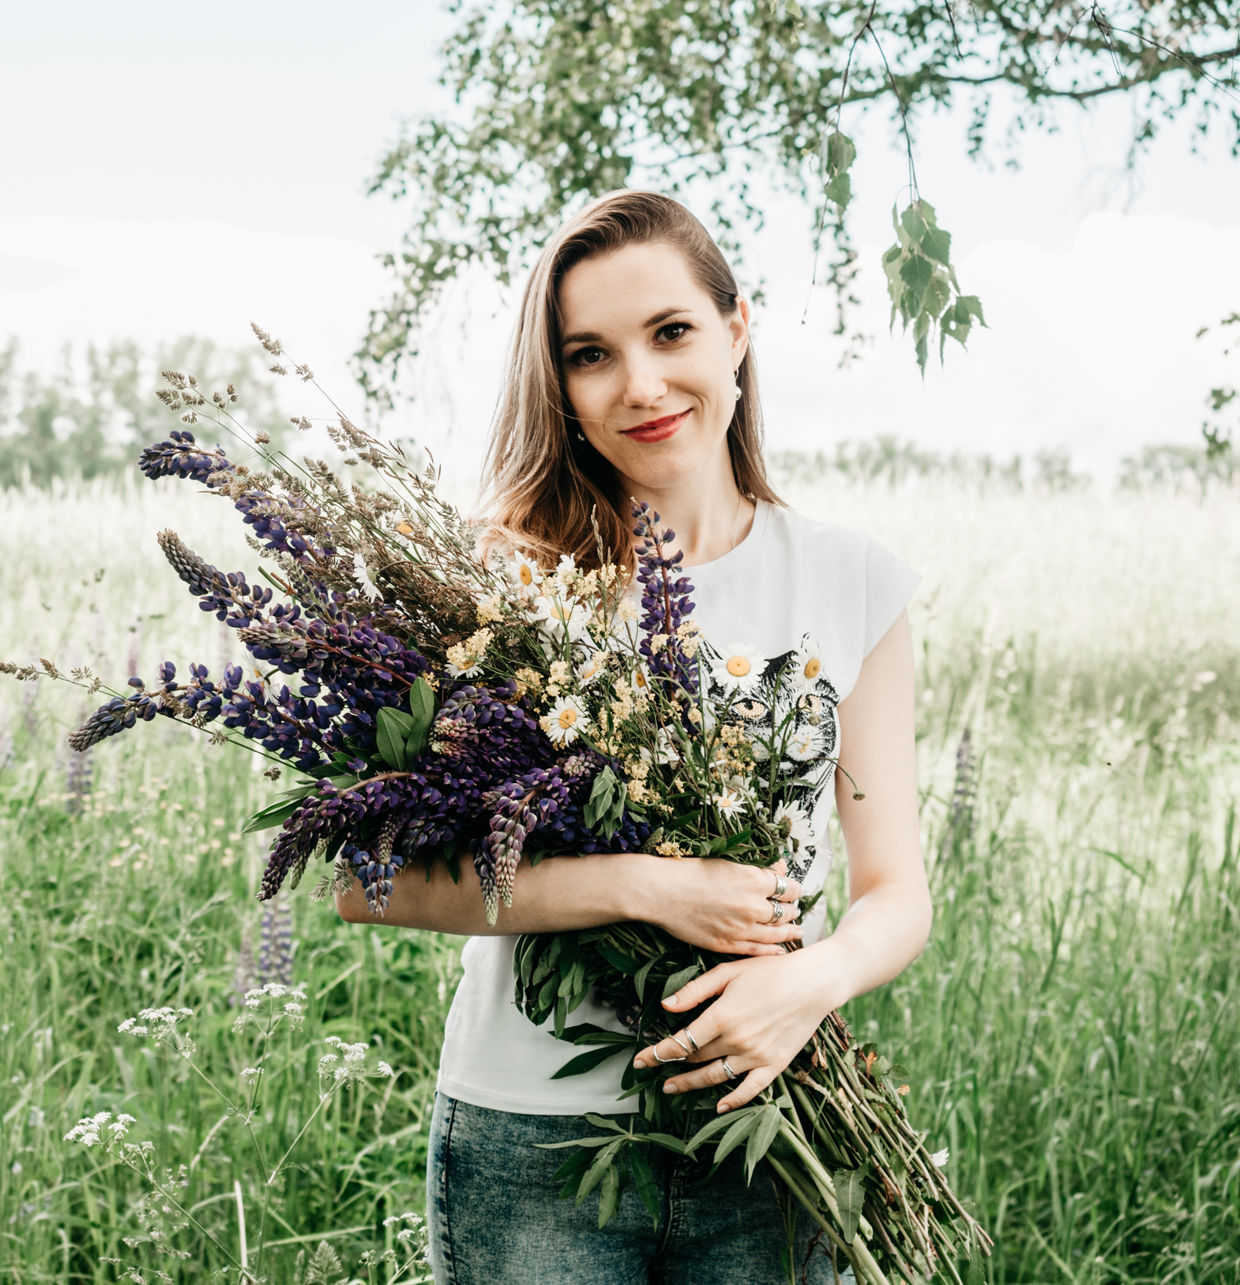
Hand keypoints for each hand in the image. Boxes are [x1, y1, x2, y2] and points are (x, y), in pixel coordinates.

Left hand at [632, 945, 840, 1111]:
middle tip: (654, 1068)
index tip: (640, 1060)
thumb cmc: (770, 971)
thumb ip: (695, 990)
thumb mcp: (728, 971)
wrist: (814, 982)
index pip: (681, 1042)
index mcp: (722, 1016)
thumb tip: (666, 1005)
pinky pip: (750, 1090)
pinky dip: (733, 1100)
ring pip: (715, 1077)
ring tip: (672, 1087)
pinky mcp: (775, 1065)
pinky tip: (719, 1105)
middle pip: (695, 1059)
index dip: (658, 1053)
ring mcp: (756, 1056)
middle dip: (672, 1065)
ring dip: (691, 1084)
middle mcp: (737, 1041)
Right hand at [636, 856, 803, 955]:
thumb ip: (758, 866)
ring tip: (796, 930)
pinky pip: (757, 950)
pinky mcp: (726, 944)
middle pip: (785, 912)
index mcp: (753, 880)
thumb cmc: (691, 870)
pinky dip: (772, 950)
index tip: (795, 891)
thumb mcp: (728, 860)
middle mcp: (752, 906)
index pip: (788, 887)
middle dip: (792, 911)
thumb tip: (781, 866)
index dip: (795, 889)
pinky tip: (780, 950)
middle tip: (795, 910)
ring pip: (776, 934)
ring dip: (788, 931)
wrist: (661, 891)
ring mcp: (740, 928)